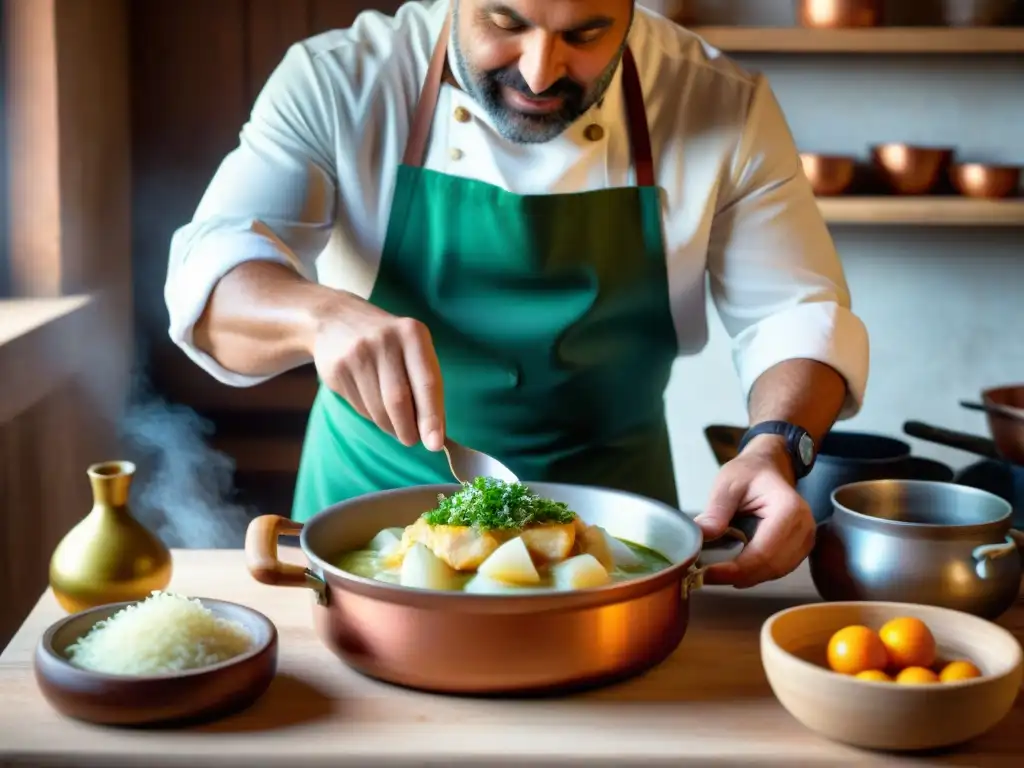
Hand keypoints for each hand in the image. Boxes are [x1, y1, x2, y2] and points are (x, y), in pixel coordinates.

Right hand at [311, 292, 445, 450]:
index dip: (432, 417)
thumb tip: (436, 431)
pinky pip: (359, 406)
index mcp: (412, 334)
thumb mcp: (411, 348)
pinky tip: (374, 406)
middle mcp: (385, 341)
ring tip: (395, 425)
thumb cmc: (387, 342)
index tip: (436, 444)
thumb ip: (425, 383)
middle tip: (412, 440)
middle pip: (399, 400)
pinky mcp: (337, 368)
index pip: (427, 383)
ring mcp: (358, 354)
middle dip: (408, 429)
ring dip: (390, 426)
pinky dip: (372, 416)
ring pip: (378, 408)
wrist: (335, 318)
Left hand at [693, 435, 814, 587]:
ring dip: (746, 577)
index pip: (764, 552)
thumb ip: (716, 510)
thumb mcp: (727, 484)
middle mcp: (804, 528)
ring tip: (717, 572)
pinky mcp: (800, 548)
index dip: (735, 569)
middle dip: (738, 576)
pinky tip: (735, 568)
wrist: (769, 468)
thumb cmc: (749, 473)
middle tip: (707, 576)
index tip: (707, 574)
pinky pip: (778, 569)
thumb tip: (702, 537)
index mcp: (788, 509)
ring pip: (775, 572)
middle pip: (771, 566)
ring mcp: (805, 540)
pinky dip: (755, 573)